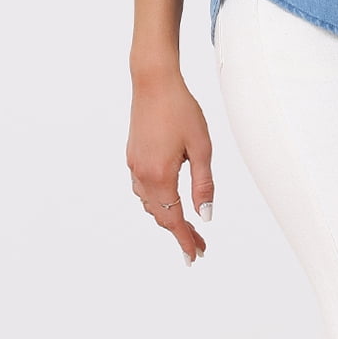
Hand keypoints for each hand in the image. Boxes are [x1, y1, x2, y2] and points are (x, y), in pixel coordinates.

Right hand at [126, 74, 215, 263]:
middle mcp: (142, 175)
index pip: (173, 219)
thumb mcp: (201, 148)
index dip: (185, 240)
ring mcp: (134, 165)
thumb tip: (205, 216)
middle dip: (179, 232)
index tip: (194, 256)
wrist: (153, 82)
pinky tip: (169, 199)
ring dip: (167, 217)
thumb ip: (203, 185)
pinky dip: (156, 201)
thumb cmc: (181, 110)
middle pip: (160, 215)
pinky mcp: (132, 156)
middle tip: (199, 246)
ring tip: (187, 226)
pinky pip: (143, 189)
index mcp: (160, 176)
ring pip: (150, 204)